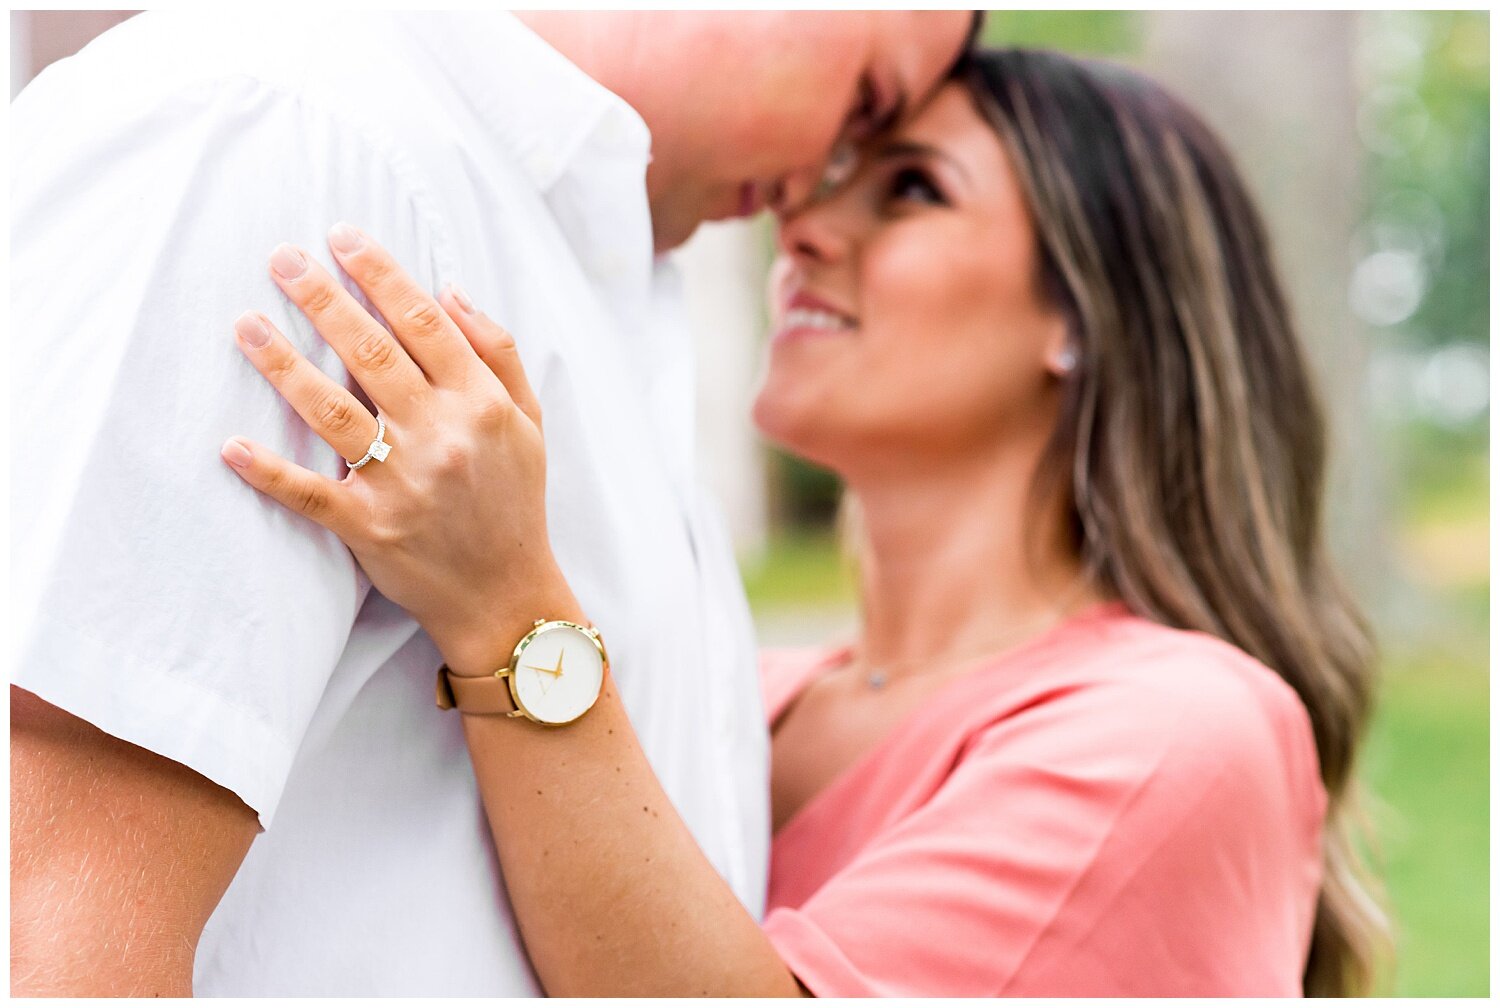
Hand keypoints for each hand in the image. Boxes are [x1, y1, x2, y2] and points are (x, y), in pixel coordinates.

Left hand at [220, 224, 574, 672]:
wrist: (507, 597)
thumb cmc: (515, 501)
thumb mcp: (529, 422)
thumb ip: (497, 352)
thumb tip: (450, 290)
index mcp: (481, 404)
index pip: (424, 323)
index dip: (380, 275)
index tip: (342, 238)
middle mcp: (442, 435)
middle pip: (371, 352)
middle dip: (322, 298)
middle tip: (282, 258)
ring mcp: (403, 483)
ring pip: (332, 411)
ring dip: (283, 364)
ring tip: (245, 324)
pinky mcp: (370, 527)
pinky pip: (310, 493)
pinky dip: (270, 471)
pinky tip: (232, 445)